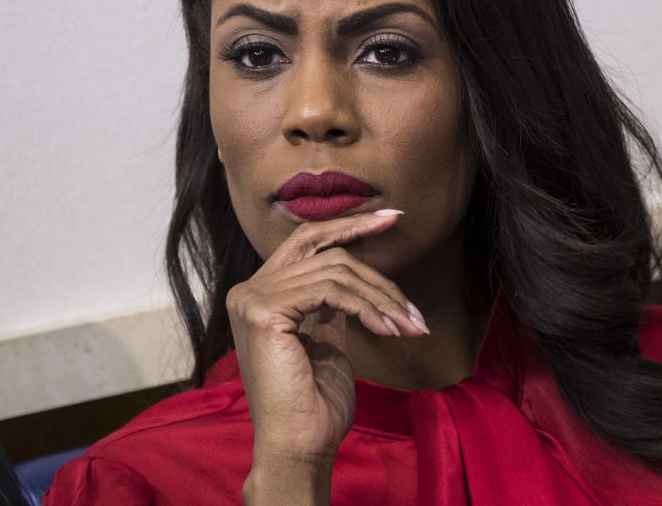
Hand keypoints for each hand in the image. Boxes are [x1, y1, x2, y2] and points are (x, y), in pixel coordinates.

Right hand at [226, 209, 428, 492]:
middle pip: (326, 252)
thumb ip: (331, 303)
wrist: (299, 444)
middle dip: (376, 266)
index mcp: (260, 294)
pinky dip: (367, 306)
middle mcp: (249, 290)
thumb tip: (360, 276)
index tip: (392, 217)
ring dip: (382, 299)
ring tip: (409, 326)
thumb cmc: (316, 402)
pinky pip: (331, 290)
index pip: (307, 241)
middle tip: (413, 297)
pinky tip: (387, 329)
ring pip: (336, 272)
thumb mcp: (326, 339)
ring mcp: (252, 298)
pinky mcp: (263, 311)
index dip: (349, 225)